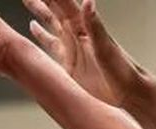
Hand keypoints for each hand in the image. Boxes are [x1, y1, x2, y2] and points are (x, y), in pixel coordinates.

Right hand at [27, 0, 147, 108]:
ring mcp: (72, 48)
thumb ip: (95, 25)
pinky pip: (51, 45)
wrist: (128, 92)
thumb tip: (88, 1)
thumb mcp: (105, 47)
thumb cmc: (121, 70)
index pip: (63, 3)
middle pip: (55, 8)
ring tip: (28, 0)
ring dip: (40, 11)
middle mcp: (76, 33)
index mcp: (83, 27)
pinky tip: (33, 28)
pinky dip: (41, 35)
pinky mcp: (68, 63)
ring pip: (51, 23)